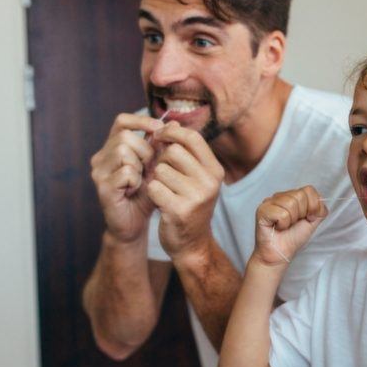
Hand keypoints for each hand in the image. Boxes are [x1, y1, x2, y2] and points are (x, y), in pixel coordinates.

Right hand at [90, 113, 164, 242]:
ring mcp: (99, 172)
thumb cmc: (146, 194)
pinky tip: (135, 190)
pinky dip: (136, 180)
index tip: (159, 129)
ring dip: (140, 165)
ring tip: (142, 180)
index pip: (122, 121)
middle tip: (150, 168)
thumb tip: (174, 123)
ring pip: (123, 151)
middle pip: (125, 136)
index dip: (141, 121)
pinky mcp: (102, 187)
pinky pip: (125, 172)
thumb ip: (162, 147)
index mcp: (112, 148)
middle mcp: (101, 157)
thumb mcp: (157, 167)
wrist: (135, 224)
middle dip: (145, 150)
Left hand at [146, 122, 224, 261]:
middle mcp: (210, 182)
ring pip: (160, 170)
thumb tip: (170, 122)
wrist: (191, 244)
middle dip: (161, 160)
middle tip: (162, 173)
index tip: (159, 137)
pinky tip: (159, 202)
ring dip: (155, 178)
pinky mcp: (179, 210)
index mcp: (215, 170)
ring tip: (163, 190)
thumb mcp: (195, 177)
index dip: (172, 133)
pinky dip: (151, 192)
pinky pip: (154, 187)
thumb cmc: (189, 204)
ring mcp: (196, 197)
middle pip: (173, 152)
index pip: (192, 138)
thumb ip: (184, 151)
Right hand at [253, 186, 327, 265]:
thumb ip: (319, 209)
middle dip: (301, 214)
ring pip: (291, 203)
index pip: (309, 190)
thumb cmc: (293, 238)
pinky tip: (277, 227)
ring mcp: (269, 202)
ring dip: (291, 220)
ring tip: (284, 226)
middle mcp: (280, 196)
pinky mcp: (262, 210)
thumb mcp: (312, 221)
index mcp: (292, 196)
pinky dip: (283, 224)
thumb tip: (321, 200)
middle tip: (293, 223)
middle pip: (300, 196)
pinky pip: (282, 214)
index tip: (307, 218)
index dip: (313, 206)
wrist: (280, 254)